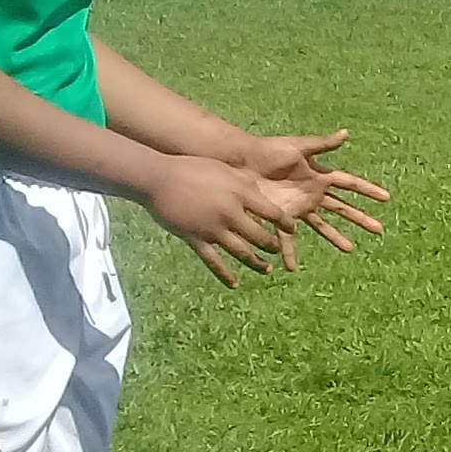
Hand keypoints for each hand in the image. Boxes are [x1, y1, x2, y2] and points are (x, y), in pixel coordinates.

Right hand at [146, 155, 297, 287]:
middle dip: (272, 245)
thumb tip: (261, 193)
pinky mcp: (196, 240)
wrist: (158, 178)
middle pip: (260, 236)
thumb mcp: (224, 168)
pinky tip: (234, 284)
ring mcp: (213, 229)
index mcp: (241, 194)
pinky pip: (214, 262)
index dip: (285, 222)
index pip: (273, 213)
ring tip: (267, 269)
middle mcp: (231, 214)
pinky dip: (225, 274)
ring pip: (242, 252)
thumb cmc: (191, 167)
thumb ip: (244, 182)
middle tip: (277, 249)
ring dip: (256, 262)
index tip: (292, 228)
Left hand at [233, 129, 390, 263]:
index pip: (350, 184)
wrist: (240, 162)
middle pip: (343, 208)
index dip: (367, 190)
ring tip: (351, 249)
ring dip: (336, 237)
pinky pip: (288, 238)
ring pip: (322, 225)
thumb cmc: (268, 150)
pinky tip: (291, 268)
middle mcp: (313, 193)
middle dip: (361, 218)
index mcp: (319, 175)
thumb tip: (347, 133)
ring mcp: (298, 206)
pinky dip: (290, 253)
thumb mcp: (297, 146)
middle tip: (379, 230)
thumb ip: (322, 144)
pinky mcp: (281, 217)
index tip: (386, 198)